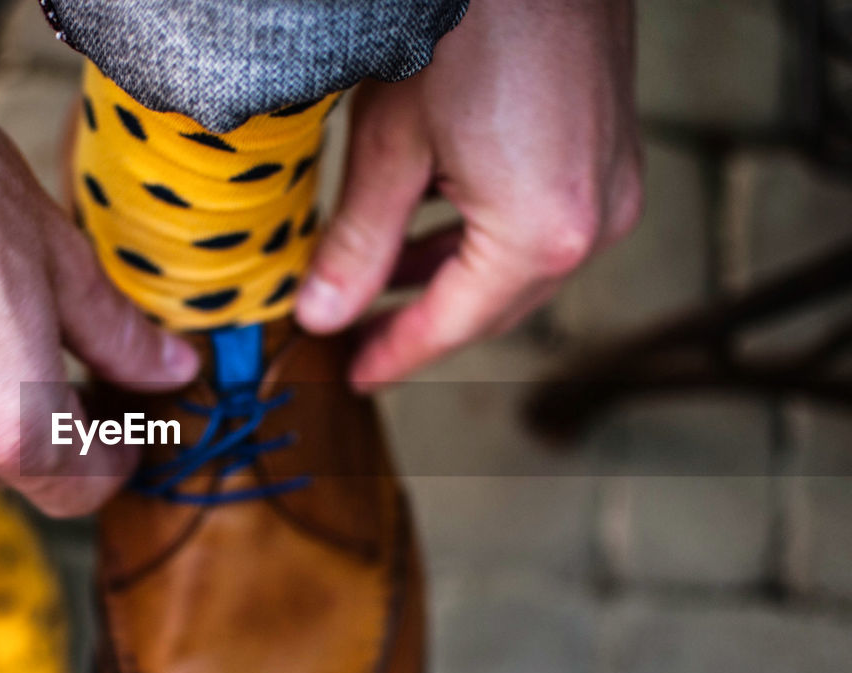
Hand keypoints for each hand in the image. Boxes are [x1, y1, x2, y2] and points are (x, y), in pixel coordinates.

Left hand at [296, 0, 642, 388]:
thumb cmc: (465, 25)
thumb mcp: (390, 144)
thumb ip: (357, 241)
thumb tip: (322, 315)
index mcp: (541, 233)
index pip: (454, 324)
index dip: (397, 354)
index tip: (356, 374)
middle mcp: (595, 223)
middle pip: (493, 305)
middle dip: (420, 320)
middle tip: (359, 334)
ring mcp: (612, 186)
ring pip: (518, 267)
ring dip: (449, 277)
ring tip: (379, 276)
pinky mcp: (610, 152)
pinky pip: (542, 224)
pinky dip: (483, 237)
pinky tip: (430, 223)